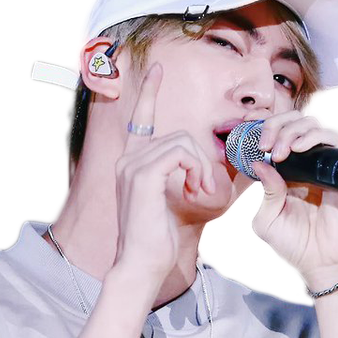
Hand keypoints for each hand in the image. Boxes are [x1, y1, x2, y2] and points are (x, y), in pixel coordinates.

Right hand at [113, 62, 216, 292]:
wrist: (140, 266)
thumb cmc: (157, 241)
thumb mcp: (175, 202)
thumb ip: (185, 179)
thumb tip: (209, 167)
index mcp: (132, 164)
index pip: (140, 120)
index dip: (148, 93)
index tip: (157, 71)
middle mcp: (127, 160)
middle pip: (177, 135)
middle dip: (200, 160)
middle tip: (205, 189)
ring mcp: (132, 166)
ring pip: (182, 142)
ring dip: (201, 168)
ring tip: (199, 193)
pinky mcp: (143, 175)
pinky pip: (181, 153)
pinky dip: (196, 170)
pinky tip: (194, 191)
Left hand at [245, 109, 337, 290]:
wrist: (323, 263)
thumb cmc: (295, 246)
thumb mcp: (266, 220)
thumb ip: (264, 191)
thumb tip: (259, 163)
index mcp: (286, 174)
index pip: (277, 136)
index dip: (264, 130)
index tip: (252, 140)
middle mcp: (305, 165)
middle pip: (294, 122)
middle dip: (276, 125)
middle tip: (265, 144)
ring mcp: (322, 165)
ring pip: (313, 123)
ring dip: (292, 129)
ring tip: (279, 151)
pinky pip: (333, 138)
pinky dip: (314, 135)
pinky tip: (297, 148)